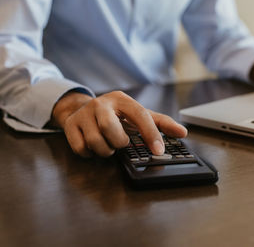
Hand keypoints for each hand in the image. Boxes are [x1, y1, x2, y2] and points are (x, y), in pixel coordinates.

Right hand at [50, 91, 187, 157]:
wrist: (81, 108)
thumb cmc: (116, 115)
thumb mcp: (138, 115)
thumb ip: (161, 123)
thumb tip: (183, 132)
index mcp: (121, 99)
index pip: (140, 115)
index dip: (151, 134)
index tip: (158, 151)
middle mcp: (101, 103)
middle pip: (111, 129)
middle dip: (119, 142)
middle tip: (120, 142)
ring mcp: (83, 114)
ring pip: (95, 142)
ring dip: (106, 150)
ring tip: (108, 144)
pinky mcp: (70, 126)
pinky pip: (81, 149)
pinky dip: (90, 154)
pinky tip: (94, 147)